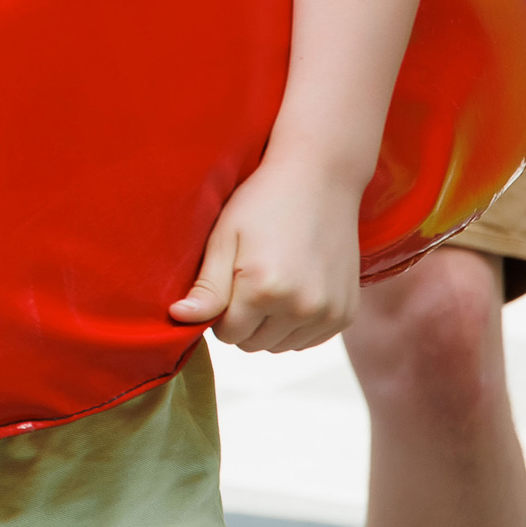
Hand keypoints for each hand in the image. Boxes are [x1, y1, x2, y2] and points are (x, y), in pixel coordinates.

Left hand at [168, 160, 362, 351]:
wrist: (320, 180)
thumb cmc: (262, 203)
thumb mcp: (224, 238)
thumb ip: (207, 287)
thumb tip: (180, 319)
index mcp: (265, 290)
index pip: (227, 333)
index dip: (219, 311)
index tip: (225, 282)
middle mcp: (301, 308)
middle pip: (253, 343)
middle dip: (243, 319)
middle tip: (246, 278)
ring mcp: (329, 314)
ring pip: (280, 346)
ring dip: (269, 325)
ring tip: (270, 281)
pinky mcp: (346, 315)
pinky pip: (307, 341)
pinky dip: (295, 324)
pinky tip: (293, 289)